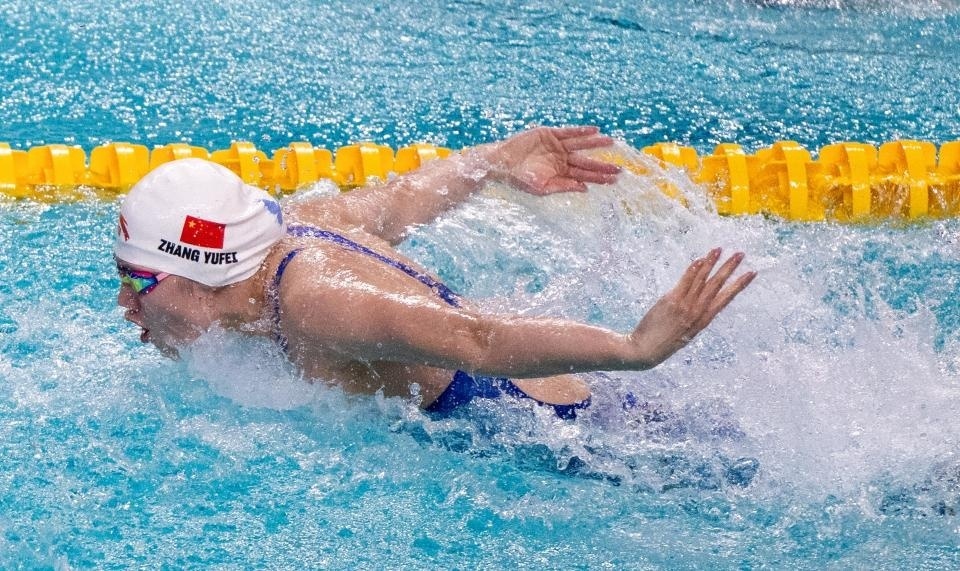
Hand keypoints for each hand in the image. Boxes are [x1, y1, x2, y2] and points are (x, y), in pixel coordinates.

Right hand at [486, 126, 621, 194]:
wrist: (501, 163)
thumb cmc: (519, 180)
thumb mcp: (542, 187)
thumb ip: (563, 186)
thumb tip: (585, 188)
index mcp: (560, 174)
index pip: (584, 176)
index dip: (599, 178)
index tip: (614, 179)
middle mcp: (561, 160)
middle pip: (586, 162)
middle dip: (602, 165)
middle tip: (619, 168)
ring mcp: (556, 146)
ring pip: (580, 145)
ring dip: (595, 144)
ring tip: (611, 142)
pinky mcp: (549, 134)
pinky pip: (568, 132)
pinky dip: (581, 131)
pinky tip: (594, 131)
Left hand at [629, 249, 755, 368]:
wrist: (645, 350)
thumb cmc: (664, 342)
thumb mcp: (686, 333)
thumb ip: (694, 317)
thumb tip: (699, 302)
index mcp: (704, 320)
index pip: (727, 298)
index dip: (740, 285)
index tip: (751, 273)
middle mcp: (697, 312)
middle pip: (717, 285)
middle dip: (730, 268)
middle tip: (740, 254)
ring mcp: (685, 306)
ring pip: (702, 280)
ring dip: (712, 262)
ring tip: (720, 249)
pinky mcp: (671, 301)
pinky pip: (685, 282)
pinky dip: (693, 270)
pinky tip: (701, 259)